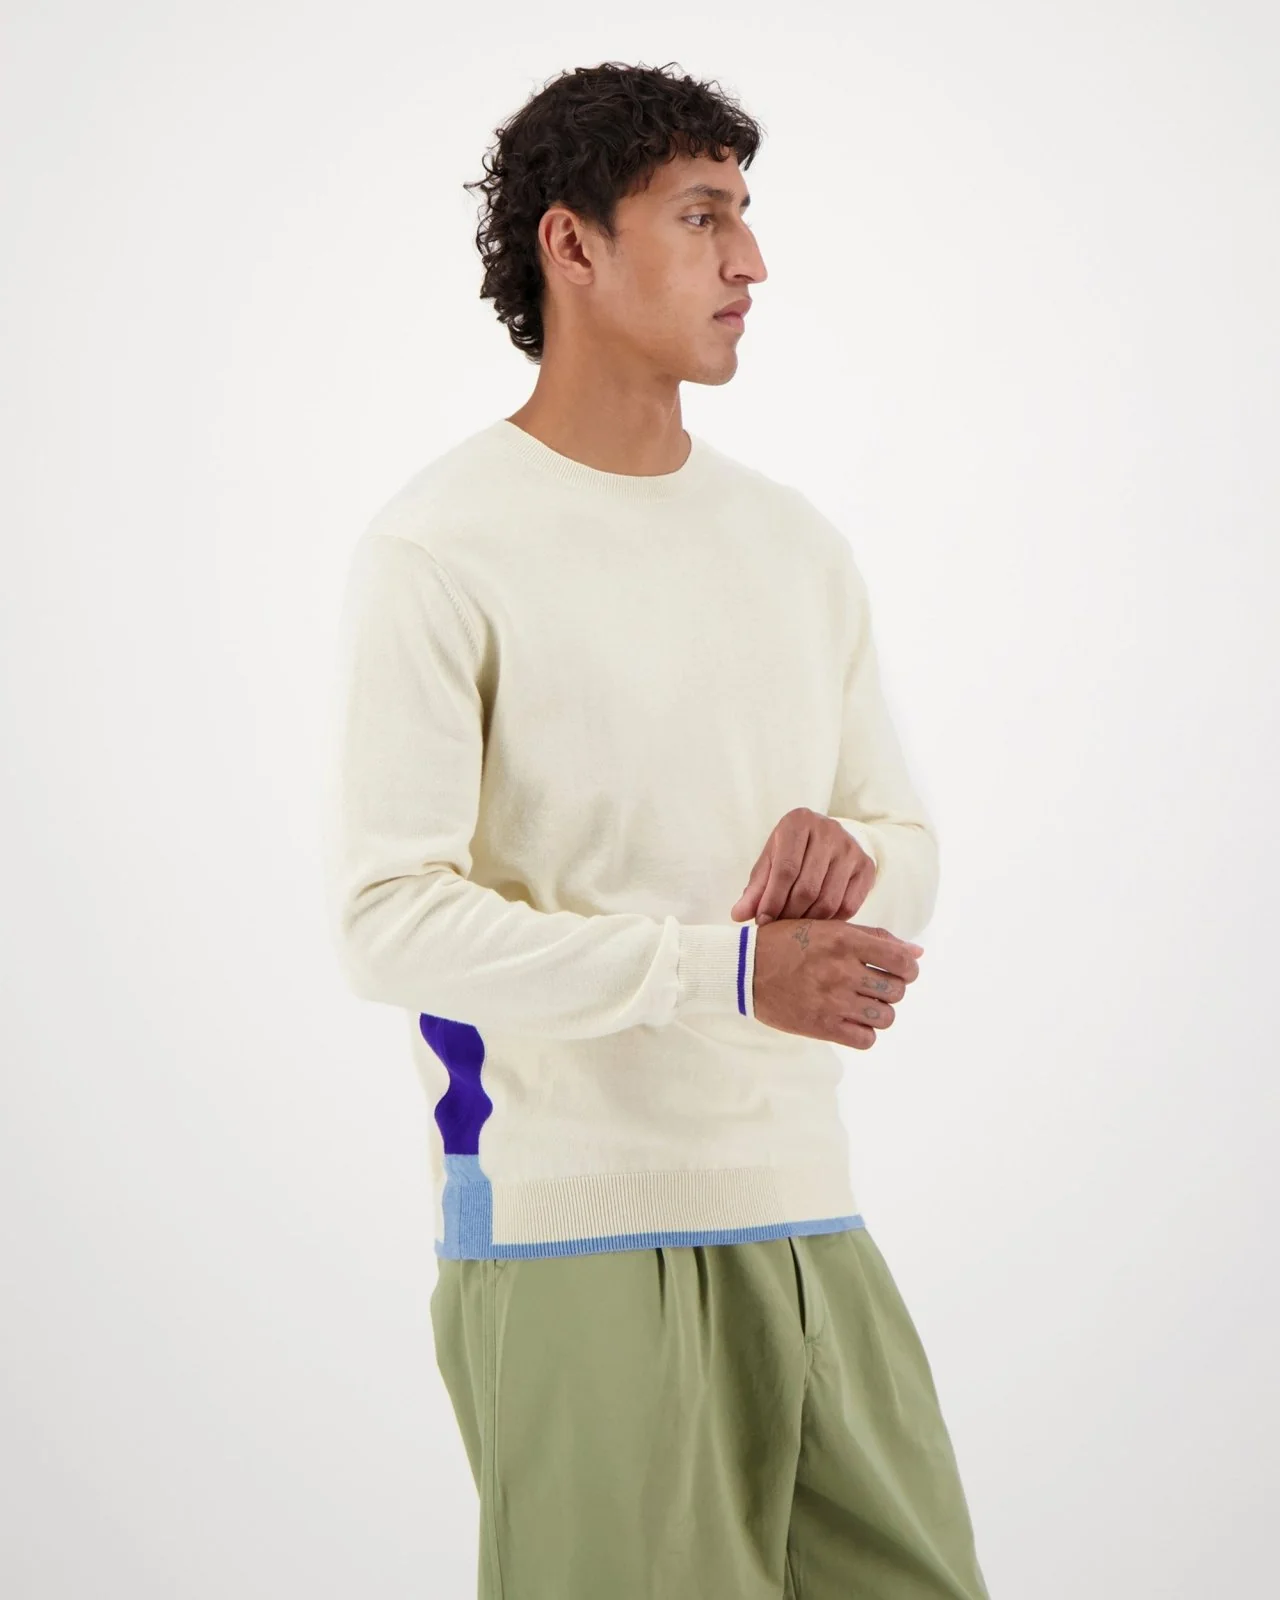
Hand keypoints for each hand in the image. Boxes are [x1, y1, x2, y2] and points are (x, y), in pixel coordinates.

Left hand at [731, 807, 877, 926]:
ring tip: (794, 927)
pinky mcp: (866, 866)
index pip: (785, 869)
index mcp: (798, 822)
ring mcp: (851, 848)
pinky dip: (830, 921)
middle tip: (779, 928)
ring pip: (828, 900)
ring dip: (808, 921)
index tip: (763, 921)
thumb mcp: (770, 861)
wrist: (828, 837)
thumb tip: (738, 915)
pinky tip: (817, 922)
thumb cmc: (792, 850)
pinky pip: (848, 906)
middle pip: (807, 887)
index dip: (772, 900)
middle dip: (789, 914)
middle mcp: (829, 831)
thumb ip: (756, 888)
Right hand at [751, 919, 923, 1048]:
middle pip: (897, 991)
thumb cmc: (786, 943)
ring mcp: (832, 1000)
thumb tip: (916, 953)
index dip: (908, 969)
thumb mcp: (827, 928)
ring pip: (885, 1017)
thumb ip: (873, 937)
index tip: (898, 971)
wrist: (743, 969)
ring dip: (878, 1012)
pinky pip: (865, 1039)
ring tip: (861, 1005)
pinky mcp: (821, 1026)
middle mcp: (842, 970)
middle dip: (891, 990)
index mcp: (845, 941)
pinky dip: (863, 1033)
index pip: (903, 961)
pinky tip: (850, 1022)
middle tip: (873, 987)